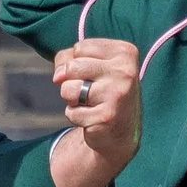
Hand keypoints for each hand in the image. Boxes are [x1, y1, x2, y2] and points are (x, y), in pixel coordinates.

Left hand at [48, 37, 142, 186]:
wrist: (120, 138)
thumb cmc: (102, 99)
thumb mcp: (92, 70)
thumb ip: (70, 60)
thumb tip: (58, 75)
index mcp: (127, 51)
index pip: (76, 47)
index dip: (71, 64)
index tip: (90, 78)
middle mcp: (128, 70)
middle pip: (70, 65)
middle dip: (67, 82)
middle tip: (86, 97)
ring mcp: (121, 94)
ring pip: (68, 88)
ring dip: (71, 102)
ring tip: (90, 110)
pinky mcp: (109, 117)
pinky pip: (72, 112)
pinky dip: (75, 120)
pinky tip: (92, 125)